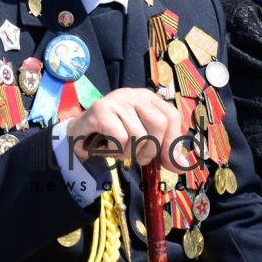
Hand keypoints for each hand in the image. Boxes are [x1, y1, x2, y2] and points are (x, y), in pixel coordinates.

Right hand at [66, 87, 188, 173]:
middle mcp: (133, 94)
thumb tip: (183, 167)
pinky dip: (114, 150)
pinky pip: (119, 137)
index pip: (170, 116)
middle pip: (158, 124)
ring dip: (127, 153)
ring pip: (137, 134)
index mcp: (147, 98)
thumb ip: (163, 152)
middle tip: (135, 155)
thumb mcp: (143, 142)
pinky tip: (105, 146)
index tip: (164, 160)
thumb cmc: (113, 136)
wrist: (78, 135)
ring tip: (116, 149)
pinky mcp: (100, 109)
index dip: (170, 141)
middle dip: (149, 149)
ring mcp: (116, 100)